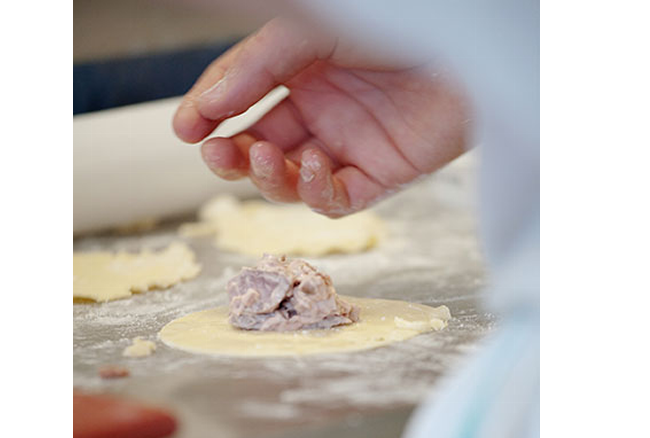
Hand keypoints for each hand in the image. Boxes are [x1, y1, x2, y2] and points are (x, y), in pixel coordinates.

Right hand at [173, 17, 470, 216]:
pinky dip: (317, 190)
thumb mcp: (308, 35)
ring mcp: (349, 148)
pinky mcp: (379, 176)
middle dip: (231, 157)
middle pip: (261, 150)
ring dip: (267, 176)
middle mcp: (322, 115)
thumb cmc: (394, 27)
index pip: (243, 102)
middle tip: (213, 153)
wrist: (465, 46)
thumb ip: (255, 69)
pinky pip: (335, 198)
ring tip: (260, 155)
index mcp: (302, 76)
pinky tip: (314, 163)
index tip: (184, 128)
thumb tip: (205, 108)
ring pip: (291, 182)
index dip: (211, 116)